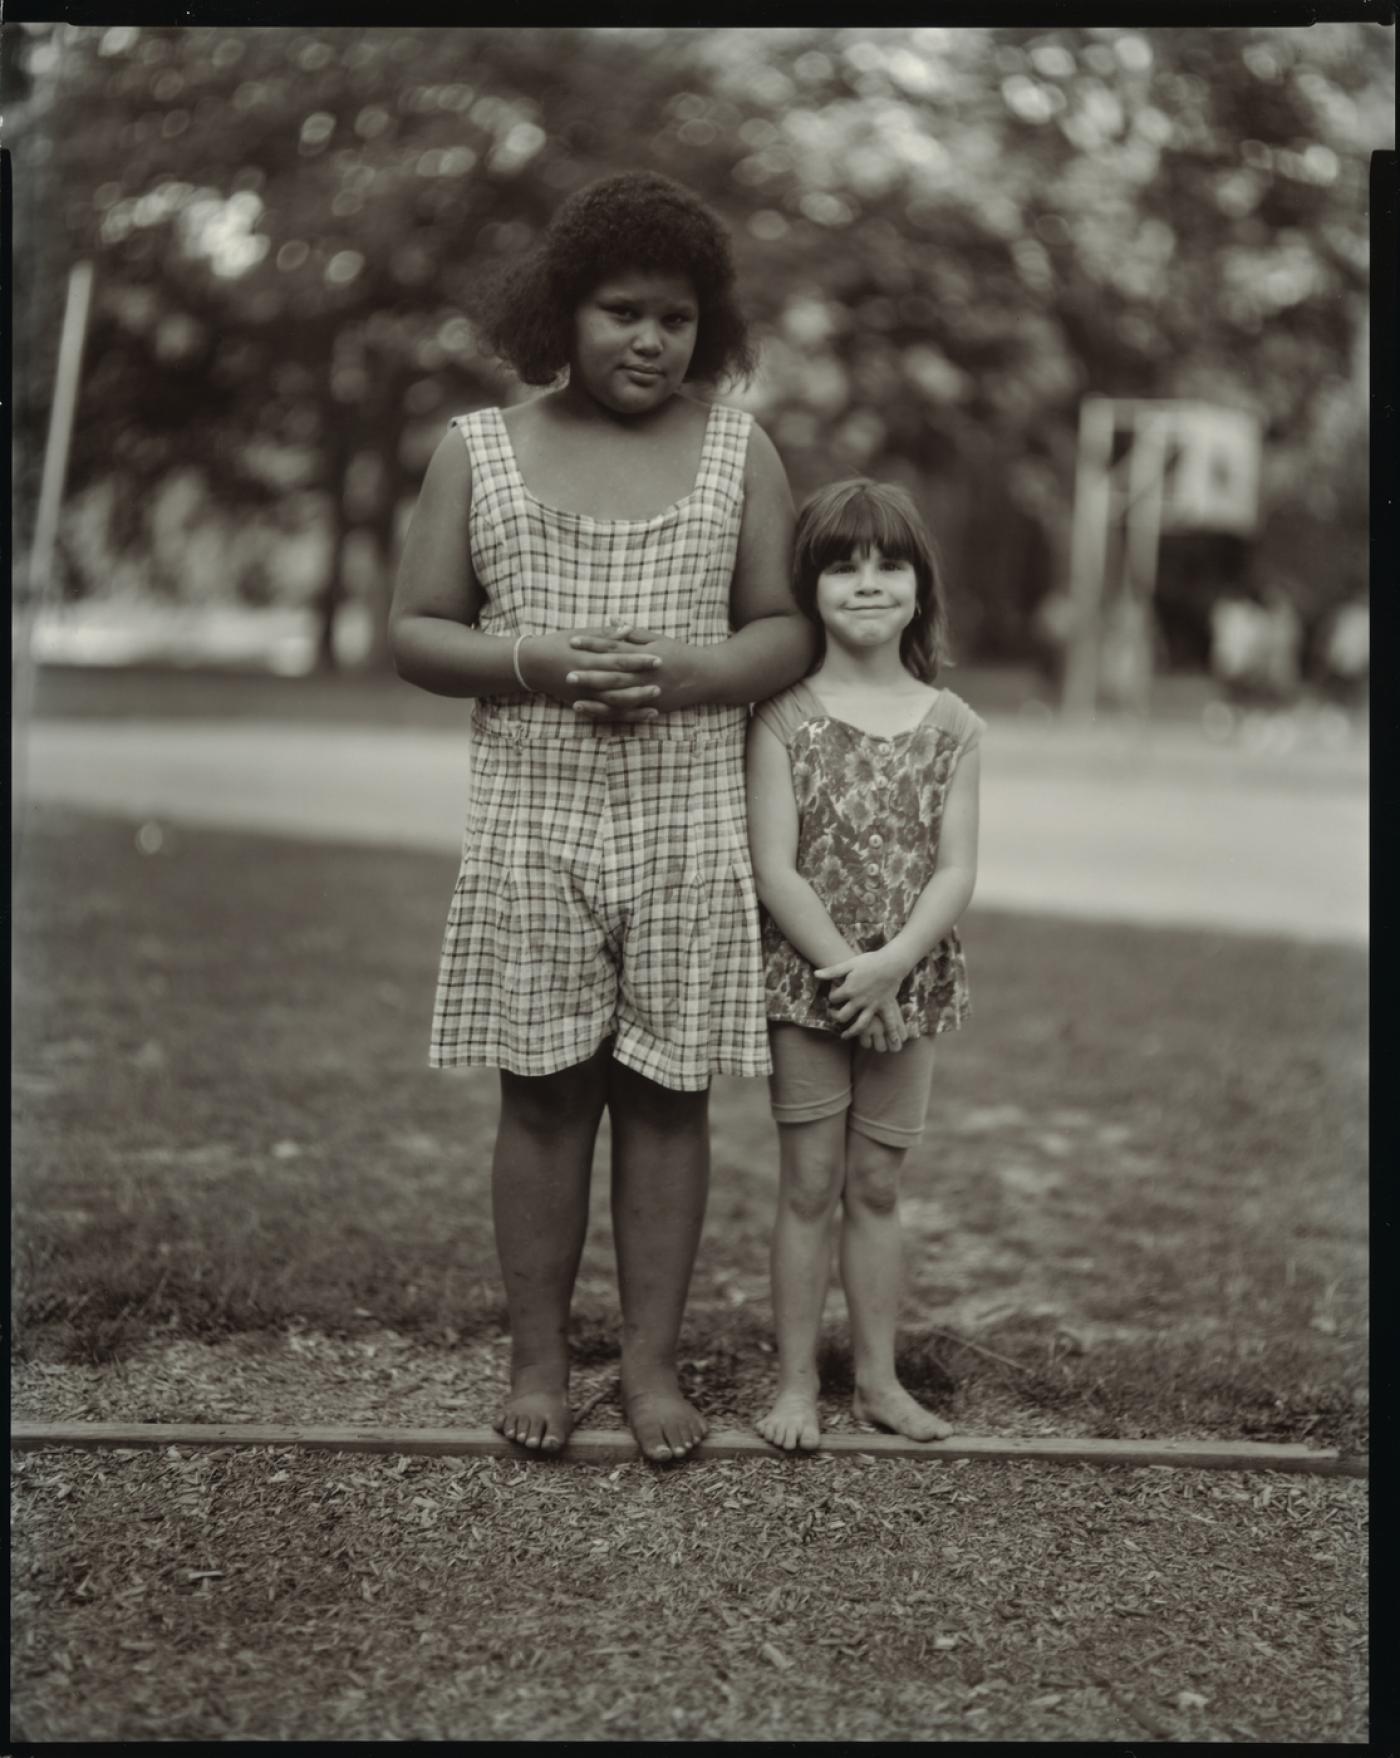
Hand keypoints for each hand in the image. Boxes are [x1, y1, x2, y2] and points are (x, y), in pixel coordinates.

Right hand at [516, 628, 661, 720]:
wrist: (533, 664)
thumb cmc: (559, 644)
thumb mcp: (581, 635)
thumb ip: (606, 635)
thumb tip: (628, 628)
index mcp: (588, 657)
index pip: (617, 659)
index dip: (638, 660)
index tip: (658, 658)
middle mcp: (586, 678)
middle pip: (618, 682)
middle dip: (641, 682)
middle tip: (663, 681)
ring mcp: (584, 694)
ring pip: (614, 702)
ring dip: (636, 702)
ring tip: (656, 699)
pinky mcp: (584, 705)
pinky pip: (608, 714)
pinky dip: (626, 716)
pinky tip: (644, 715)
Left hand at [567, 626, 706, 715]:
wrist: (706, 676)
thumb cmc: (680, 653)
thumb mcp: (658, 639)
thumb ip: (633, 633)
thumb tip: (611, 621)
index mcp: (645, 654)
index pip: (614, 647)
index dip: (593, 644)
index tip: (573, 640)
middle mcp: (645, 674)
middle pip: (613, 674)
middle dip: (589, 674)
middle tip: (567, 673)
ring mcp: (648, 693)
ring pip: (617, 697)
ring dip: (595, 697)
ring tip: (573, 696)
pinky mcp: (651, 707)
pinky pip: (626, 712)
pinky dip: (607, 713)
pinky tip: (590, 712)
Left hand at [814, 947, 909, 1043]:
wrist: (891, 962)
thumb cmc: (870, 961)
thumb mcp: (849, 964)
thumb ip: (832, 971)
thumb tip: (816, 974)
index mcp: (849, 990)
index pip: (833, 998)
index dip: (831, 996)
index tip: (834, 992)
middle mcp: (859, 1001)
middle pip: (842, 1015)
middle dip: (835, 1016)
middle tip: (833, 1014)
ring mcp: (872, 1006)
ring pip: (860, 1024)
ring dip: (852, 1032)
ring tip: (844, 1036)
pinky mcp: (884, 1006)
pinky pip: (888, 1022)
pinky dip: (891, 1032)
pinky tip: (892, 1043)